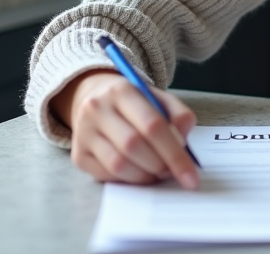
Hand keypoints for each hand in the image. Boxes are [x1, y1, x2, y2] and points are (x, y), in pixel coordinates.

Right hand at [49, 69, 199, 188]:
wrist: (93, 97)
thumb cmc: (134, 102)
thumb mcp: (159, 98)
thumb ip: (179, 115)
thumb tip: (183, 144)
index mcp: (122, 90)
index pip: (152, 125)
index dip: (175, 154)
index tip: (191, 177)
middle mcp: (97, 109)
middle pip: (133, 146)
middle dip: (160, 166)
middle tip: (173, 172)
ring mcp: (83, 133)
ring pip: (118, 164)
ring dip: (145, 176)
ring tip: (158, 172)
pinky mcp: (78, 155)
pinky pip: (106, 175)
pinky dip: (129, 179)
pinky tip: (140, 173)